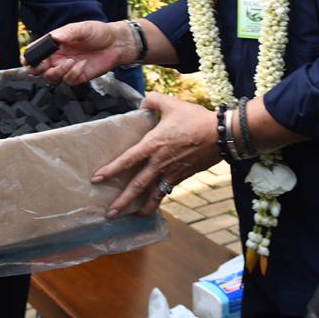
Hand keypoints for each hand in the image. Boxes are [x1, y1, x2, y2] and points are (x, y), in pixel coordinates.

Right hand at [27, 20, 132, 84]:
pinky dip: (73, 74)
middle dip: (37, 69)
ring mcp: (67, 68)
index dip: (29, 57)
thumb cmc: (99, 32)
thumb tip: (51, 37)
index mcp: (56, 43)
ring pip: (51, 77)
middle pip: (39, 68)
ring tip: (71, 61)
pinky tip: (82, 64)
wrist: (117, 44)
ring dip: (58, 72)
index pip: (37, 51)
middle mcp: (58, 57)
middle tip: (45, 65)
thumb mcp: (82, 28)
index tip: (26, 60)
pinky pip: (68, 80)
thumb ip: (66, 33)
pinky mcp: (77, 77)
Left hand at [93, 93, 220, 217]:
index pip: (128, 160)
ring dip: (142, 208)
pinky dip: (159, 200)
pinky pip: (167, 191)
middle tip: (110, 213)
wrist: (221, 135)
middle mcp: (159, 162)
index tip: (97, 179)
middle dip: (123, 201)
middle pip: (137, 185)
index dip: (111, 170)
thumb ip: (154, 100)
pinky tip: (154, 205)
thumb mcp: (172, 104)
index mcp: (153, 145)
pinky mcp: (183, 176)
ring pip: (153, 194)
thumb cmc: (195, 119)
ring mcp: (172, 172)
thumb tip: (144, 100)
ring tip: (132, 218)